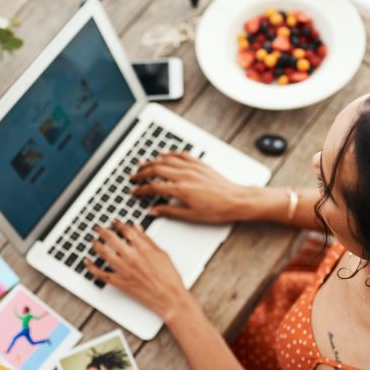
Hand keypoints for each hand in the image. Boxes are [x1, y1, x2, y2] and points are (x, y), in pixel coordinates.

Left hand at [85, 220, 192, 321]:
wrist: (169, 297)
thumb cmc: (168, 277)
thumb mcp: (161, 254)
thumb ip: (147, 240)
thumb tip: (137, 228)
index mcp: (143, 248)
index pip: (126, 230)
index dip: (118, 224)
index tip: (114, 222)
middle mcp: (131, 257)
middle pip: (111, 238)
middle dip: (103, 231)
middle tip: (99, 228)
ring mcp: (124, 269)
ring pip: (104, 253)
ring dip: (96, 245)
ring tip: (93, 241)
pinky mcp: (120, 282)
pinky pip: (101, 273)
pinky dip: (92, 267)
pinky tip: (87, 261)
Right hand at [130, 152, 249, 222]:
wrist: (237, 200)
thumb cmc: (218, 209)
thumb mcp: (191, 216)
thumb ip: (169, 212)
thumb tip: (154, 211)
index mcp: (181, 189)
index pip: (154, 187)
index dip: (141, 189)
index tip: (134, 191)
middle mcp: (185, 175)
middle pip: (156, 169)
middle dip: (142, 173)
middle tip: (133, 176)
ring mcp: (192, 167)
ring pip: (166, 160)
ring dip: (152, 161)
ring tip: (143, 165)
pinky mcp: (200, 164)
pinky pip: (181, 155)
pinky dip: (170, 153)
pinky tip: (164, 154)